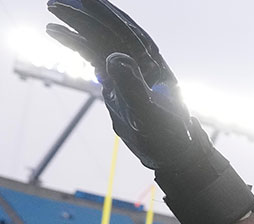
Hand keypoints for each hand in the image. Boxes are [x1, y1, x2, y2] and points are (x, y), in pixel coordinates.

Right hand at [45, 0, 253, 223]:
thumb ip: (132, 87)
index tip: (76, 2)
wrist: (175, 154)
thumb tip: (114, 57)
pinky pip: (97, 56)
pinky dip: (79, 45)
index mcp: (152, 65)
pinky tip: (62, 37)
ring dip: (78, 27)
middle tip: (54, 3)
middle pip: (109, 31)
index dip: (98, 16)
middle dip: (83, 15)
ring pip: (101, 41)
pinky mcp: (120, 81)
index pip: (121, 33)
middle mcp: (141, 63)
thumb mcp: (149, 115)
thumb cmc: (168, 137)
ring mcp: (130, 71)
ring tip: (52, 16)